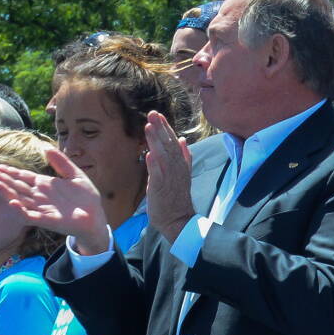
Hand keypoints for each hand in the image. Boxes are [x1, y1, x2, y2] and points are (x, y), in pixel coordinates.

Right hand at [0, 149, 111, 251]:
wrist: (96, 217)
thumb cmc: (86, 198)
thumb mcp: (76, 176)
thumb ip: (62, 163)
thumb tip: (48, 147)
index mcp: (44, 185)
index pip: (22, 176)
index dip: (9, 171)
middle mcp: (39, 196)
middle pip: (17, 186)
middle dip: (2, 180)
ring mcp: (41, 208)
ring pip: (20, 199)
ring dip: (7, 193)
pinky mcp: (47, 220)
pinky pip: (30, 215)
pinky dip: (20, 210)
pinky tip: (13, 203)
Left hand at [143, 111, 196, 240]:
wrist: (179, 220)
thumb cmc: (176, 198)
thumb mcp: (183, 174)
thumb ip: (184, 157)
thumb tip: (184, 140)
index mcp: (181, 165)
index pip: (174, 143)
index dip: (166, 128)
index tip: (158, 115)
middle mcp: (177, 169)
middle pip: (169, 145)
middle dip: (161, 129)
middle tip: (153, 113)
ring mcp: (170, 178)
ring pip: (164, 156)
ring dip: (156, 142)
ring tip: (149, 127)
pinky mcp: (162, 188)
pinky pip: (158, 174)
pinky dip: (154, 164)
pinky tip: (149, 154)